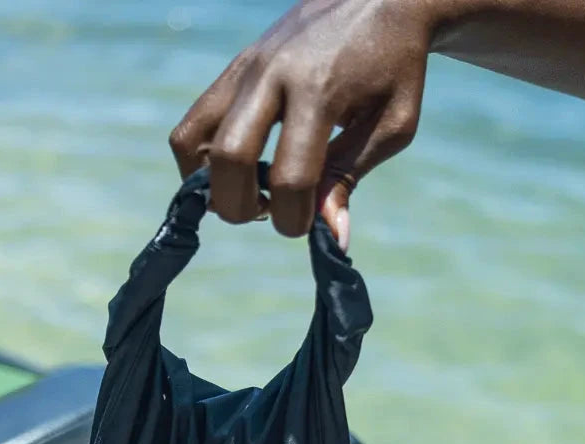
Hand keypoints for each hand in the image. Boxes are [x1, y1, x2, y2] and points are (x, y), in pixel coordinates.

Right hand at [168, 0, 430, 245]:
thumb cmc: (394, 66)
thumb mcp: (392, 125)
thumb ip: (350, 177)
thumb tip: (329, 237)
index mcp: (319, 88)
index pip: (290, 176)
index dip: (293, 218)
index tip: (306, 225)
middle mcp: (272, 74)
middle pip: (229, 159)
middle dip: (242, 207)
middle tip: (268, 212)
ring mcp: (245, 68)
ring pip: (192, 143)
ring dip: (213, 185)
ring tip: (250, 190)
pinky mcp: (232, 70)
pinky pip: (190, 127)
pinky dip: (200, 162)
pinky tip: (236, 171)